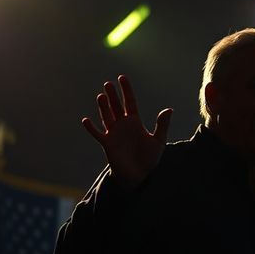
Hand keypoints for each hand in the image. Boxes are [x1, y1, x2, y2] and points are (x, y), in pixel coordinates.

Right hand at [82, 74, 172, 189]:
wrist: (139, 176)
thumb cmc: (149, 159)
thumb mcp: (158, 141)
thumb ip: (162, 125)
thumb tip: (169, 109)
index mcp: (135, 122)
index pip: (130, 102)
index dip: (126, 90)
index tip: (122, 77)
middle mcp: (123, 125)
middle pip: (116, 106)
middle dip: (112, 95)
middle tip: (108, 84)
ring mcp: (114, 134)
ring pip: (106, 116)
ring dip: (103, 107)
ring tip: (101, 96)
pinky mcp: (107, 144)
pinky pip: (97, 134)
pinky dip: (91, 128)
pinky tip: (86, 120)